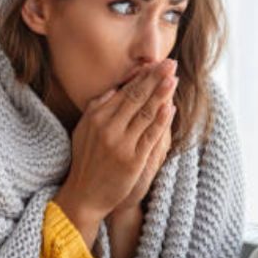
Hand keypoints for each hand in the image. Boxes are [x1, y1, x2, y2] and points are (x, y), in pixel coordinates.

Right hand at [53, 59, 178, 234]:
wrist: (84, 194)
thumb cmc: (86, 160)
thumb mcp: (83, 130)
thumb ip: (97, 108)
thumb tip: (114, 89)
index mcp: (96, 117)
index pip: (124, 91)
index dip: (142, 77)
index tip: (156, 64)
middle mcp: (107, 127)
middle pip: (136, 98)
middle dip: (155, 79)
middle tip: (170, 63)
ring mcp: (120, 144)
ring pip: (145, 113)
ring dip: (161, 94)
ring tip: (173, 79)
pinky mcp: (132, 160)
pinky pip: (150, 136)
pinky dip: (161, 121)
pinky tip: (170, 108)